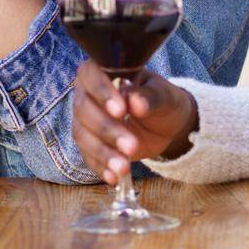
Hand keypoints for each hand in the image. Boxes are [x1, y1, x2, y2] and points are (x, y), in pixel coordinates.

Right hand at [71, 60, 197, 184]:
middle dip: (107, 130)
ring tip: (125, 167)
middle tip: (132, 145)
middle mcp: (88, 94)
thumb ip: (152, 97)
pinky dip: (100, 167)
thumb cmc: (163, 101)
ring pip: (83, 135)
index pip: (92, 76)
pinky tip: (114, 177)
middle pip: (84, 110)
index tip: (122, 110)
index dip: (102, 92)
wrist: (166, 124)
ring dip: (103, 153)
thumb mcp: (165, 96)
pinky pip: (87, 156)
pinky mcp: (89, 143)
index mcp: (104, 71)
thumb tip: (137, 102)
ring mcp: (85, 120)